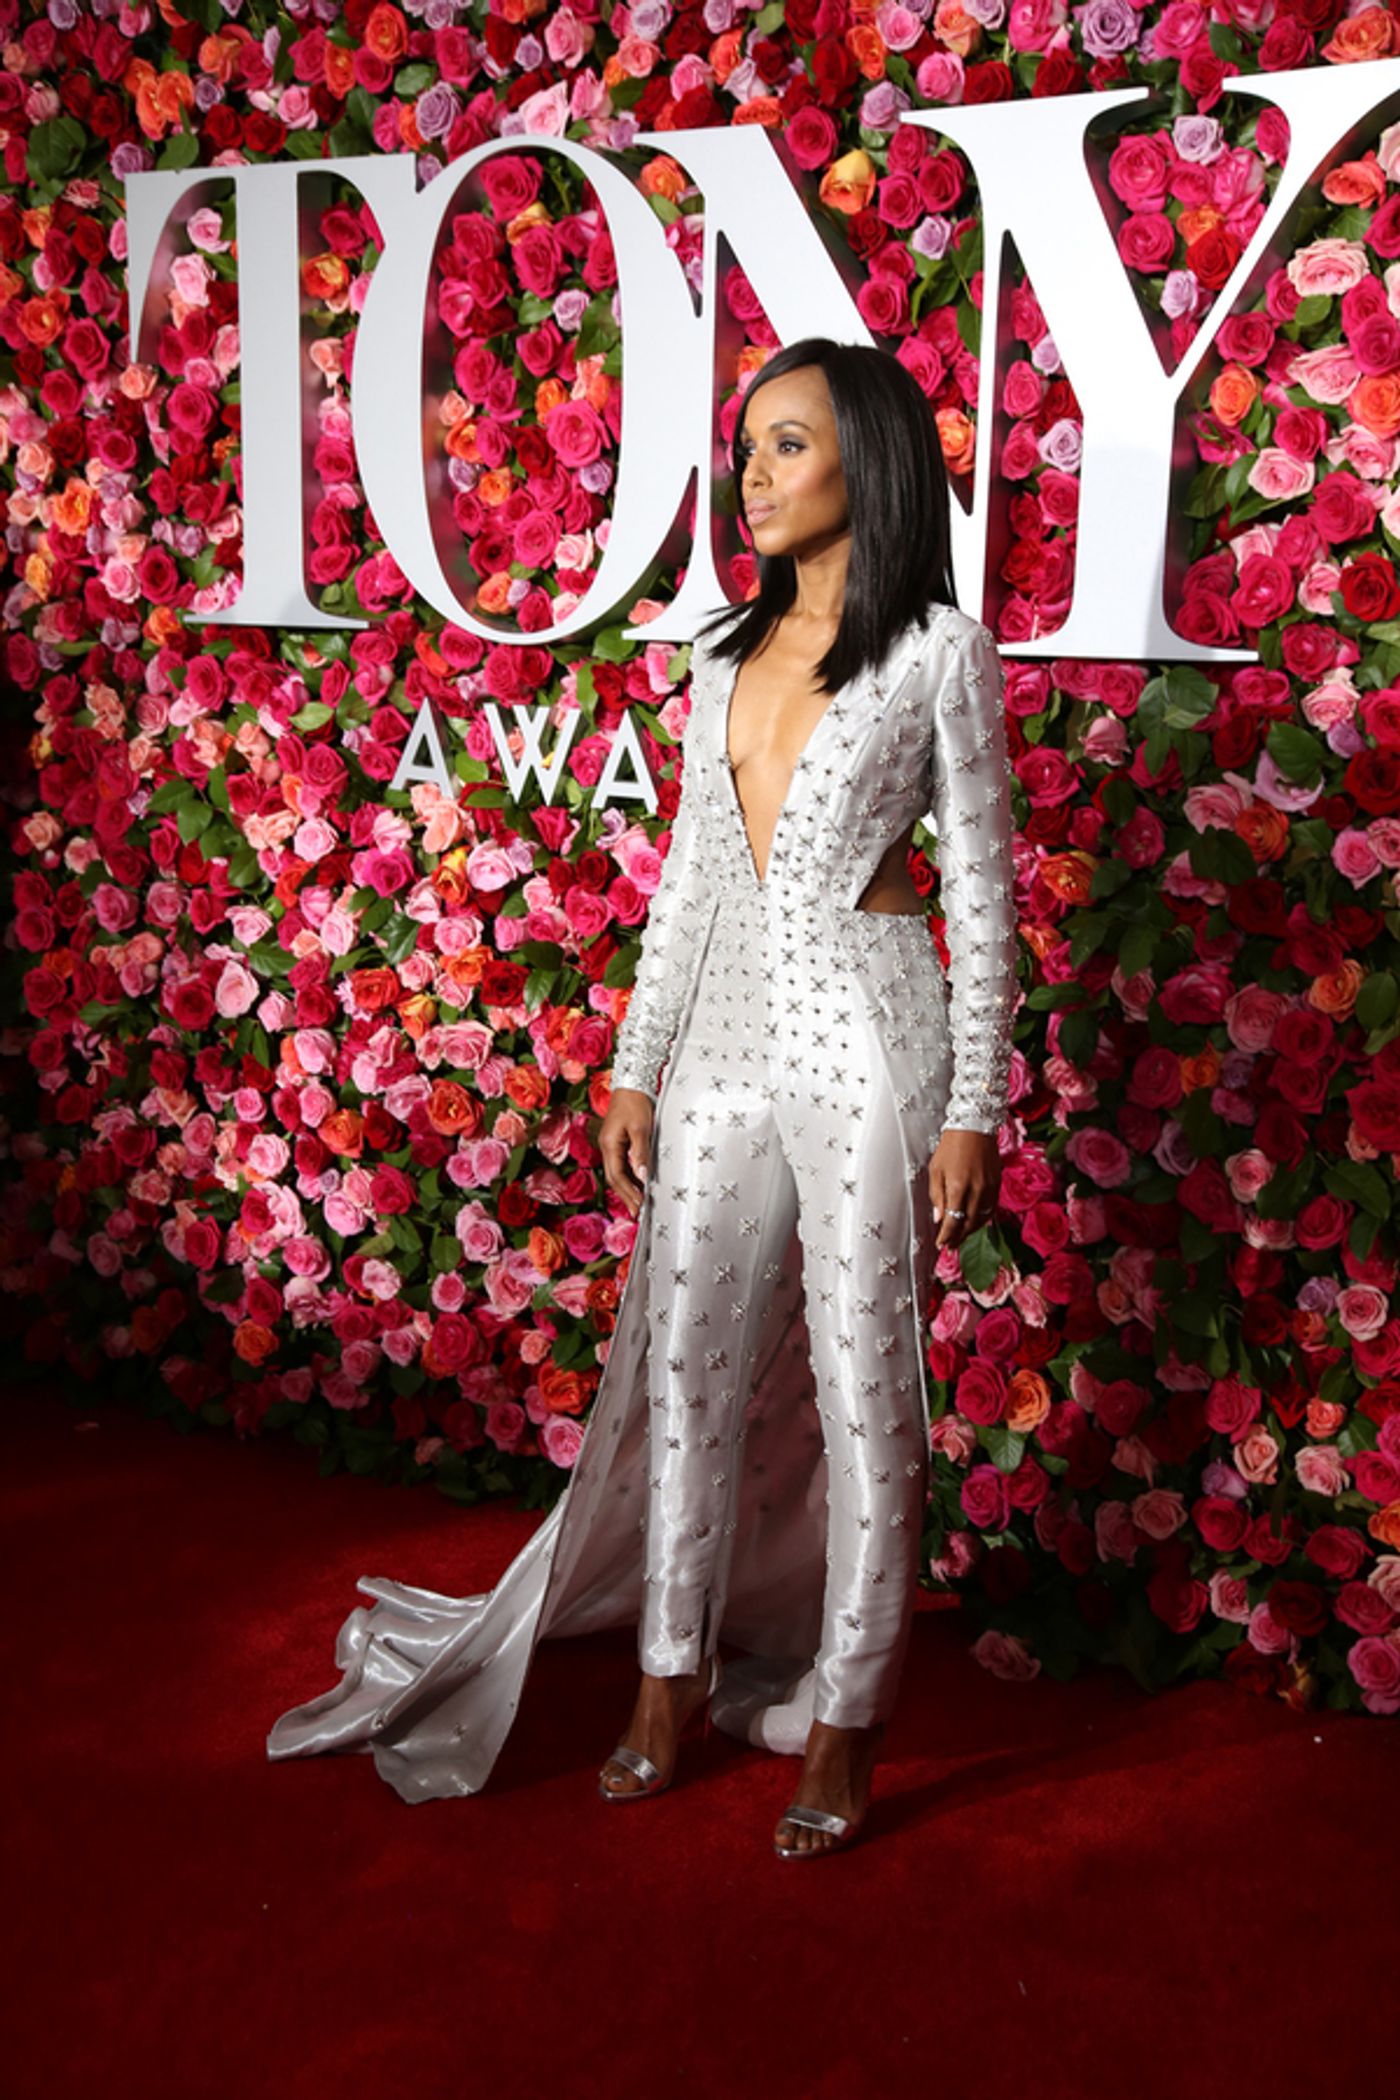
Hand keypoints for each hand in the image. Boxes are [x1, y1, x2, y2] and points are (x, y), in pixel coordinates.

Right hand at [599, 1086, 654, 1216]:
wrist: (632, 1084)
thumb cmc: (636, 1103)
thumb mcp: (641, 1128)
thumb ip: (640, 1152)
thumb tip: (642, 1175)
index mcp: (609, 1145)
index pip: (617, 1176)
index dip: (627, 1192)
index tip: (639, 1205)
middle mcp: (607, 1147)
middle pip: (613, 1178)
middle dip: (625, 1196)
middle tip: (637, 1213)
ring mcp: (611, 1145)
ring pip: (616, 1173)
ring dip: (627, 1189)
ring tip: (638, 1204)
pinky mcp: (618, 1142)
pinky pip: (621, 1165)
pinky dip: (629, 1177)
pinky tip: (638, 1185)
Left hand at [927, 1128, 1000, 1251]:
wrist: (974, 1127)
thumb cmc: (951, 1146)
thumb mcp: (936, 1169)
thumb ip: (937, 1195)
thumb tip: (939, 1218)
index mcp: (958, 1187)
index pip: (953, 1221)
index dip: (947, 1236)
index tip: (941, 1244)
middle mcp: (977, 1190)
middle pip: (968, 1224)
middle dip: (959, 1237)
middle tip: (950, 1246)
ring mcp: (990, 1188)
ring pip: (982, 1219)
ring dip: (971, 1231)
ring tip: (961, 1237)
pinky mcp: (997, 1184)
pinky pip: (991, 1208)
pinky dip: (982, 1219)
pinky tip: (975, 1222)